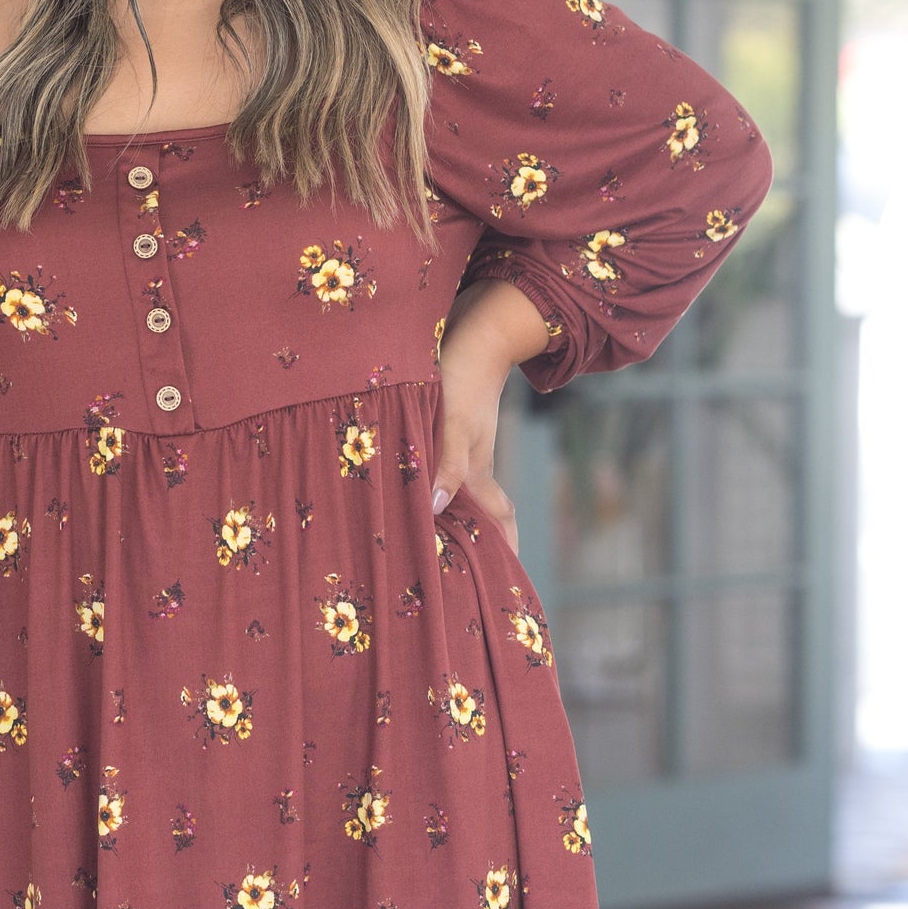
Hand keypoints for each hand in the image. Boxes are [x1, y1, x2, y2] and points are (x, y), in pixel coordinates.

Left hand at [430, 280, 548, 555]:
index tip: (505, 582)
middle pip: (478, 510)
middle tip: (458, 571)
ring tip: (423, 537)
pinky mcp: (442, 424)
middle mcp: (470, 461)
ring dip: (444, 511)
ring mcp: (458, 442)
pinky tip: (402, 484)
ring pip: (454, 488)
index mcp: (478, 469)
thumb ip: (446, 464)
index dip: (504, 550)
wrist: (474, 326)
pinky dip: (426, 481)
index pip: (499, 520)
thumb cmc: (463, 374)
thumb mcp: (453, 422)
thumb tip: (438, 509)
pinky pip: (436, 465)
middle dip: (473, 541)